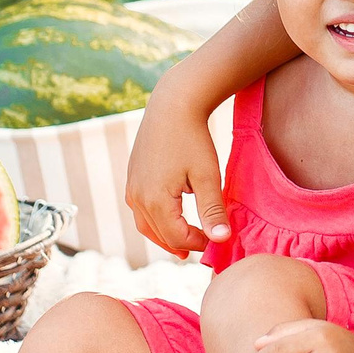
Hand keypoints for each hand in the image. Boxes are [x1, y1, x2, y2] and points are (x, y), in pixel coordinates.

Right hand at [125, 79, 228, 256]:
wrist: (172, 104)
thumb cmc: (193, 138)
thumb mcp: (208, 176)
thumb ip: (213, 210)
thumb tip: (221, 241)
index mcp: (155, 200)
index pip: (177, 237)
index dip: (199, 243)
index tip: (217, 239)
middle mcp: (137, 198)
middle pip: (159, 234)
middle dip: (182, 243)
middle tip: (202, 248)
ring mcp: (131, 187)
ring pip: (145, 225)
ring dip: (165, 236)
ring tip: (183, 245)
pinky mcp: (132, 178)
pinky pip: (141, 210)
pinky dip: (156, 221)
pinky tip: (170, 218)